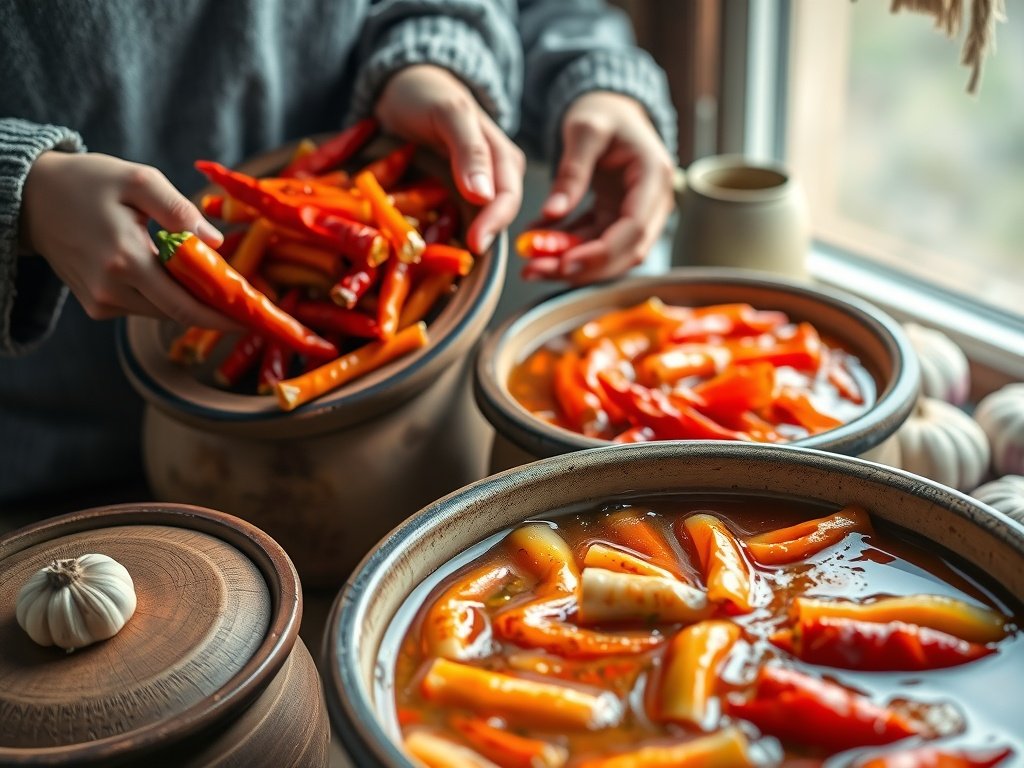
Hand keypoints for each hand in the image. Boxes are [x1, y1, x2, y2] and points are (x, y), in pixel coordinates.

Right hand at [20, 152, 239, 328]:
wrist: (31, 197)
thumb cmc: (89, 181)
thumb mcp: (138, 180)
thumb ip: (179, 210)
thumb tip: (216, 242)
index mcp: (125, 260)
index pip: (184, 304)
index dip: (221, 316)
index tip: (251, 319)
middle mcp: (111, 290)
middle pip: (177, 314)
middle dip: (215, 313)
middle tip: (248, 308)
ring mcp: (101, 302)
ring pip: (161, 312)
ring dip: (190, 302)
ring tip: (220, 288)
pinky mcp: (95, 305)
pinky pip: (143, 307)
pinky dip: (165, 297)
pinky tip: (179, 280)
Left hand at [373, 64, 524, 254]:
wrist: (402, 87)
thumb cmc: (428, 93)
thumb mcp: (449, 112)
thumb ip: (469, 150)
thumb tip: (484, 196)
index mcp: (504, 158)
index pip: (508, 198)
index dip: (494, 223)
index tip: (475, 244)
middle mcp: (495, 179)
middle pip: (496, 219)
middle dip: (482, 241)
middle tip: (460, 261)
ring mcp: (472, 192)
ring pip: (476, 226)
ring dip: (463, 244)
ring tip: (443, 265)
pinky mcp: (451, 200)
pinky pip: (453, 224)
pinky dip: (444, 237)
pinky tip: (429, 251)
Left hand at [523, 91, 675, 284]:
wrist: (609, 107)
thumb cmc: (602, 111)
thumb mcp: (584, 130)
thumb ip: (571, 172)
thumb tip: (553, 214)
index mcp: (653, 176)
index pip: (634, 229)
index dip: (600, 253)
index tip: (564, 263)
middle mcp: (653, 201)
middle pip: (623, 252)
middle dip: (580, 268)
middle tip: (536, 270)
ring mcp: (636, 213)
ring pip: (606, 254)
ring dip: (569, 262)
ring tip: (530, 262)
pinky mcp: (617, 218)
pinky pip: (592, 242)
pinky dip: (565, 247)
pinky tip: (536, 242)